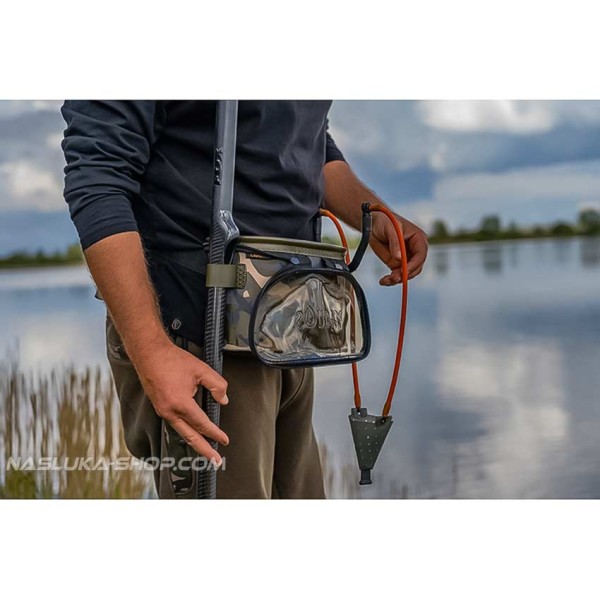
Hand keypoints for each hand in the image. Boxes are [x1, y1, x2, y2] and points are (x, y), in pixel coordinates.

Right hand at [134, 340, 229, 464]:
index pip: (202, 424)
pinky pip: (175, 424)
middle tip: (215, 461)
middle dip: (204, 450)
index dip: (215, 433)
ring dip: (195, 441)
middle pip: (190, 437)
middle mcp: (169, 411)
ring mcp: (162, 410)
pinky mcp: (160, 407)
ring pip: (181, 432)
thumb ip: (217, 385)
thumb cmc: (172, 360)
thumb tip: (223, 400)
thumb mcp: (201, 370)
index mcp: (180, 404)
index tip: (224, 440)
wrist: (149, 353)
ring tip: (206, 449)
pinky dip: (185, 431)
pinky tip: (192, 431)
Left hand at [370, 212, 428, 284]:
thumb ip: (395, 243)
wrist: (373, 223)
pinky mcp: (397, 264)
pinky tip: (383, 281)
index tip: (403, 272)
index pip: (421, 255)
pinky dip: (391, 280)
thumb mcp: (390, 229)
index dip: (413, 265)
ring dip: (397, 279)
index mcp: (419, 239)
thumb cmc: (385, 221)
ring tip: (385, 281)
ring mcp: (406, 258)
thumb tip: (399, 259)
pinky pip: (397, 275)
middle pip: (416, 267)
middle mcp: (415, 250)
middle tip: (393, 278)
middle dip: (405, 274)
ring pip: (407, 274)